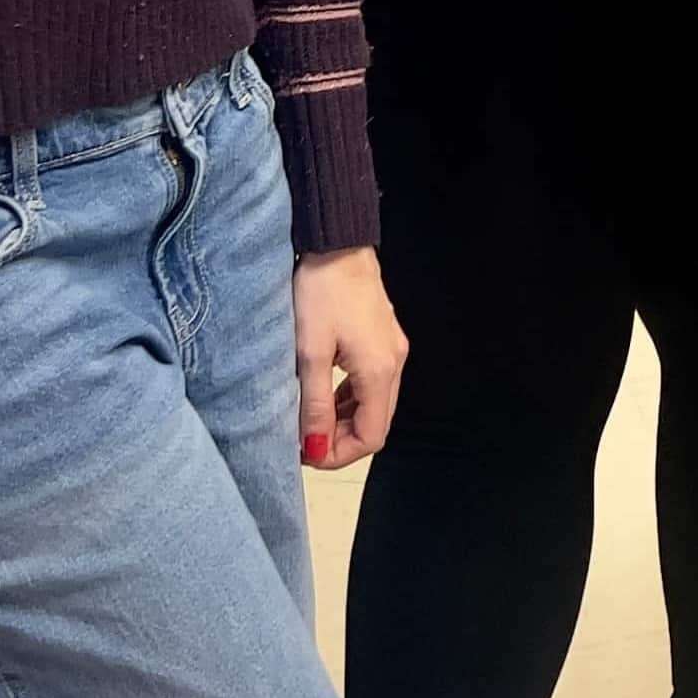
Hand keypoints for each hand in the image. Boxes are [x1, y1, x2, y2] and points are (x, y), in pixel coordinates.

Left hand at [292, 246, 406, 466]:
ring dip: (344, 419)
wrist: (338, 244)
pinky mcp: (383, 338)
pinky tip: (325, 393)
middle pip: (376, 422)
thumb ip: (315, 404)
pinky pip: (371, 382)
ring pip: (374, 403)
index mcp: (379, 371)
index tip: (306, 453)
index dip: (339, 454)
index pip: (371, 435)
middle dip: (340, 439)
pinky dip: (349, 398)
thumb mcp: (310, 352)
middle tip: (303, 438)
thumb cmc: (321, 293)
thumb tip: (314, 448)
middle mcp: (394, 363)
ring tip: (308, 418)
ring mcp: (392, 349)